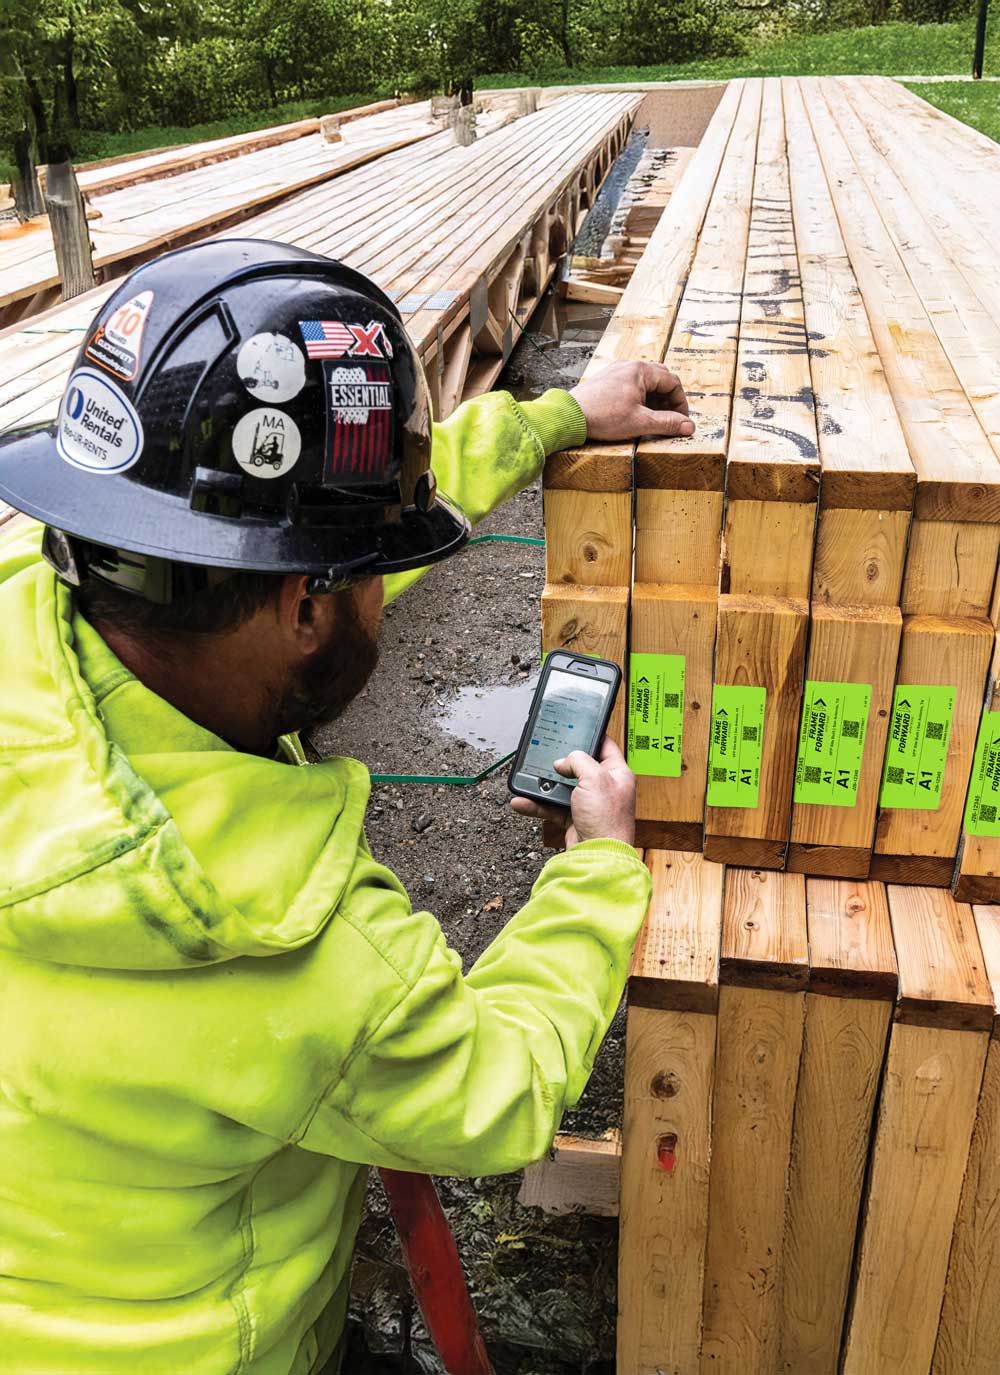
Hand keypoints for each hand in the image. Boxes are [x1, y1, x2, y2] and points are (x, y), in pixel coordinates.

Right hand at [510, 736, 636, 847]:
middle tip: (547, 754)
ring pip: (562, 787)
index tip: (575, 727)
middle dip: (560, 762)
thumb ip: (578, 761)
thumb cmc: (606, 819)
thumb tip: (563, 762)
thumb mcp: (594, 778)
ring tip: (527, 779)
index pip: (605, 745)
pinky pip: (552, 806)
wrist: (598, 855)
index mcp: (617, 773)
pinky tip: (523, 801)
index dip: (591, 735)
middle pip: (579, 766)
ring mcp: (588, 803)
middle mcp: (604, 787)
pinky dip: (537, 804)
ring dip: (543, 784)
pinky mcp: (574, 818)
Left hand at [570, 361, 694, 441]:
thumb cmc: (603, 417)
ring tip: (653, 418)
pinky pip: (630, 384)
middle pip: (660, 379)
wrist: (569, 416)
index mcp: (641, 371)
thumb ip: (667, 424)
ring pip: (645, 382)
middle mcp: (629, 366)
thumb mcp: (640, 422)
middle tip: (670, 418)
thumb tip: (689, 427)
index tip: (681, 420)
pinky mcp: (606, 380)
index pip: (672, 382)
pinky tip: (635, 413)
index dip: (681, 402)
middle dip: (668, 399)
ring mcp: (616, 371)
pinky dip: (639, 397)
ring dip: (654, 399)